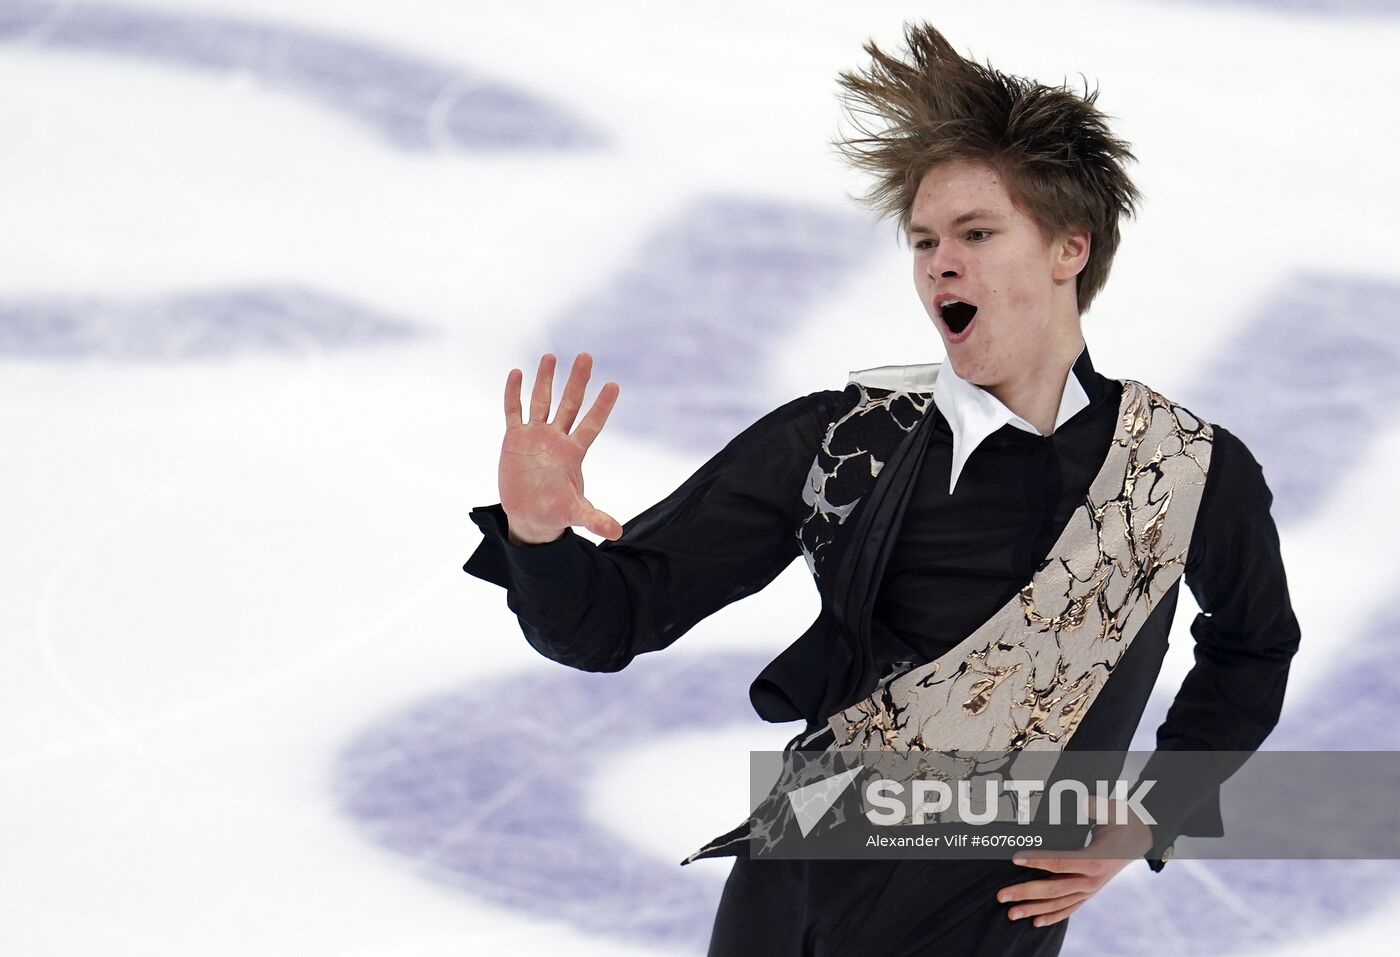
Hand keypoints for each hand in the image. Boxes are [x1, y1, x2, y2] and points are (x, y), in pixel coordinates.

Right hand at [499, 352, 623, 543]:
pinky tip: (516, 373)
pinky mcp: (515, 439)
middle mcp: (556, 439)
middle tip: (586, 356)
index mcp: (573, 452)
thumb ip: (595, 519)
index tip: (614, 385)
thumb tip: (618, 532)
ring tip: (551, 356)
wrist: (530, 515)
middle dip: (577, 381)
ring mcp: (535, 436)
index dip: (602, 406)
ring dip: (545, 380)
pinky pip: (514, 411)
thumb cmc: (556, 512)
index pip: (591, 424)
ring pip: (542, 402)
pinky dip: (514, 394)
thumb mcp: (576, 514)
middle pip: (569, 404)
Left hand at [995, 796, 1154, 927]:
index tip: (1015, 858)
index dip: (1037, 861)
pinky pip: (1069, 909)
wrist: (1141, 839)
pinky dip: (1052, 916)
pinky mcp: (1089, 893)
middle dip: (1025, 892)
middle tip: (1001, 895)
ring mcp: (1090, 889)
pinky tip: (1035, 921)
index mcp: (1096, 859)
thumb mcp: (1113, 810)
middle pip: (1054, 888)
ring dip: (1033, 909)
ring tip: (1011, 914)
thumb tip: (1083, 800)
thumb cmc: (1123, 821)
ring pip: (1058, 903)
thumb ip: (1097, 806)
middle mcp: (1092, 879)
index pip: (1061, 862)